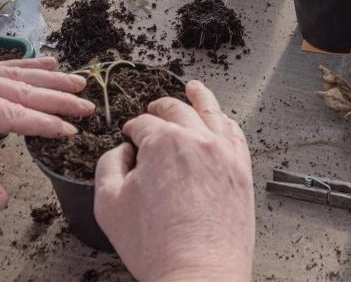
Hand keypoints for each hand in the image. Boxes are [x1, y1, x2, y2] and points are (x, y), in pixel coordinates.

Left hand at [0, 58, 91, 209]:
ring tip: (79, 82)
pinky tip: (45, 61)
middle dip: (55, 98)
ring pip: (10, 73)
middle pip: (16, 88)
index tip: (70, 130)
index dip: (42, 123)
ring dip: (47, 78)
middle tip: (88, 105)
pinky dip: (24, 66)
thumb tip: (2, 199)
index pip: (7, 113)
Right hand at [94, 80, 253, 281]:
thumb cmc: (155, 246)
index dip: (133, 129)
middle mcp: (196, 140)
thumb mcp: (108, 203)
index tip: (130, 138)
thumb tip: (122, 151)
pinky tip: (221, 120)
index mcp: (162, 143)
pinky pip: (236, 134)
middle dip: (160, 108)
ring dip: (199, 97)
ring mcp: (224, 154)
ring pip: (212, 112)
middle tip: (153, 110)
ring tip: (194, 88)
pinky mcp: (242, 171)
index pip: (143, 123)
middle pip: (177, 110)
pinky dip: (226, 122)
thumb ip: (108, 165)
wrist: (198, 274)